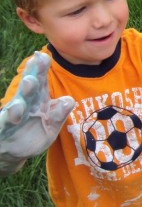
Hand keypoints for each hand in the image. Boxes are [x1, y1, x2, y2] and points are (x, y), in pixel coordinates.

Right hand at [0, 52, 74, 174]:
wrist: (13, 151)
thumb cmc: (34, 133)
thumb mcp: (52, 125)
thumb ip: (60, 113)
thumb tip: (69, 100)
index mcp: (38, 99)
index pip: (41, 81)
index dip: (42, 68)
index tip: (45, 55)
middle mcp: (25, 103)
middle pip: (30, 86)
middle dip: (35, 72)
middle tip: (39, 59)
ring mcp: (13, 115)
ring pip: (19, 101)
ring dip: (24, 91)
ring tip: (30, 81)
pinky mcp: (4, 128)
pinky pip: (6, 121)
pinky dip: (10, 116)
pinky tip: (15, 109)